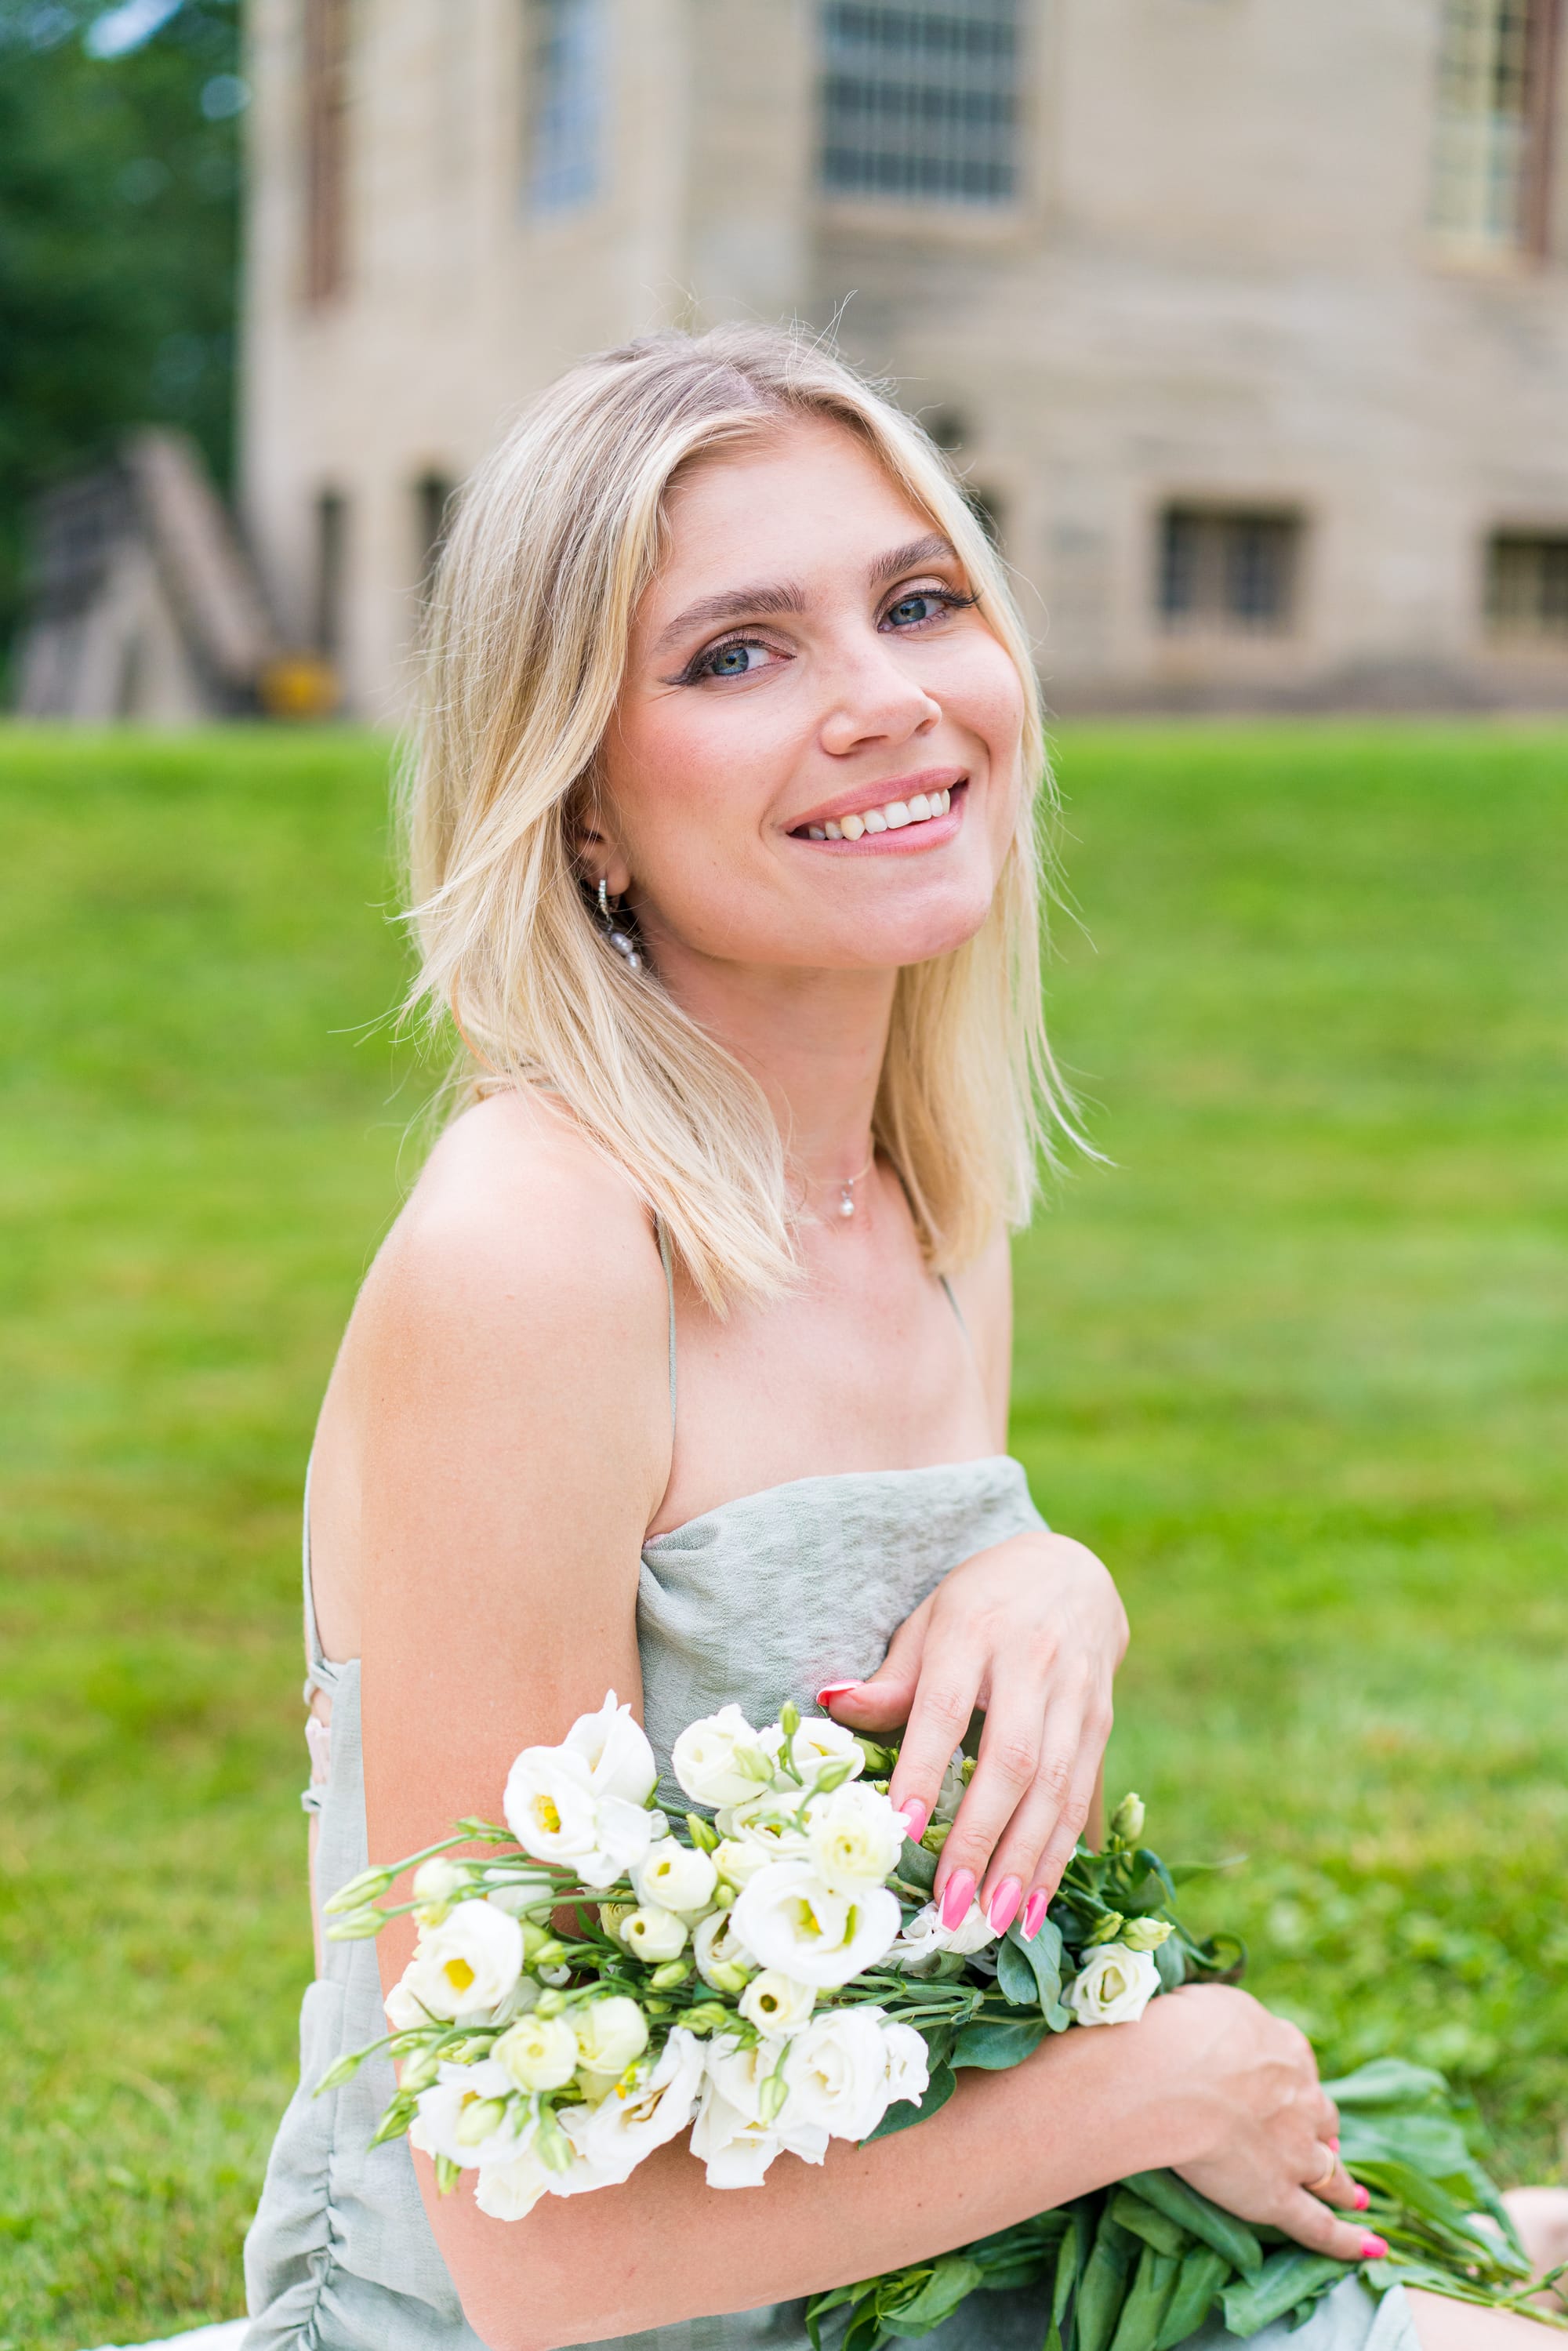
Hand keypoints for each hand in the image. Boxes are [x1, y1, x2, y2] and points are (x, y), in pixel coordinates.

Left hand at [818, 1529, 1127, 1936]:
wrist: (1071, 1572)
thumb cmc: (980, 1604)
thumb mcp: (929, 1621)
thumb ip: (892, 1677)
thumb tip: (832, 1705)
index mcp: (973, 1630)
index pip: (945, 1706)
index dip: (925, 1768)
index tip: (900, 1828)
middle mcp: (1031, 1662)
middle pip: (1011, 1759)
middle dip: (982, 1838)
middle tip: (951, 1906)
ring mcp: (1076, 1693)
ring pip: (1056, 1786)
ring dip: (1026, 1861)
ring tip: (997, 1923)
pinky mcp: (1102, 1720)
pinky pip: (1083, 1794)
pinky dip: (1060, 1853)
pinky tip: (1039, 1903)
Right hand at [1143, 1986, 1375, 2261]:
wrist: (1175, 2075)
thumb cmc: (1181, 2031)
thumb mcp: (1217, 2003)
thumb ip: (1236, 2021)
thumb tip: (1231, 2027)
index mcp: (1286, 2050)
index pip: (1300, 2065)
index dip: (1296, 2081)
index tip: (1291, 2088)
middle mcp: (1302, 2100)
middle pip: (1322, 2118)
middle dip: (1323, 2131)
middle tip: (1325, 2143)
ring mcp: (1296, 2152)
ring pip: (1330, 2173)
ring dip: (1343, 2184)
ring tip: (1354, 2196)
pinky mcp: (1278, 2197)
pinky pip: (1320, 2227)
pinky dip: (1347, 2241)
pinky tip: (1371, 2250)